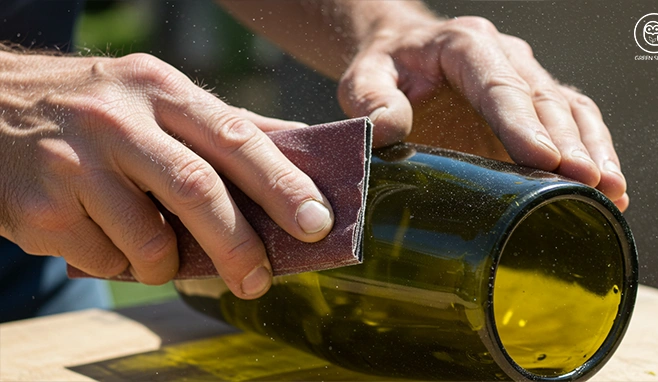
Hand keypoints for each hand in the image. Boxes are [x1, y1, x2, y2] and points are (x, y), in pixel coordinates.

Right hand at [0, 52, 333, 297]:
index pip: (235, 138)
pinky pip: (107, 262)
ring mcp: (75, 165)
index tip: (318, 221)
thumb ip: (224, 127)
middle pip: (197, 189)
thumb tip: (301, 150)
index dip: (283, 183)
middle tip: (259, 280)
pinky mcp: (41, 209)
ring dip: (168, 263)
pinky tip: (106, 236)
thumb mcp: (156, 98)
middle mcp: (117, 121)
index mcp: (161, 90)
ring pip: (149, 243)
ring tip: (158, 250)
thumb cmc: (96, 111)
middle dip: (238, 244)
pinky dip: (123, 264)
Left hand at [337, 16, 628, 210]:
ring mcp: (525, 80)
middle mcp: (505, 58)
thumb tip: (387, 131)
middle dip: (570, 143)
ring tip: (611, 193)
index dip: (524, 123)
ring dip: (593, 150)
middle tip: (588, 184)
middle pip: (545, 99)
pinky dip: (594, 153)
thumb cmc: (384, 68)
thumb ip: (371, 100)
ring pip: (570, 109)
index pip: (499, 85)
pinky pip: (573, 123)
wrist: (402, 54)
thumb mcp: (363, 79)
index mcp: (465, 46)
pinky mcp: (533, 107)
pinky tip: (606, 190)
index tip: (546, 160)